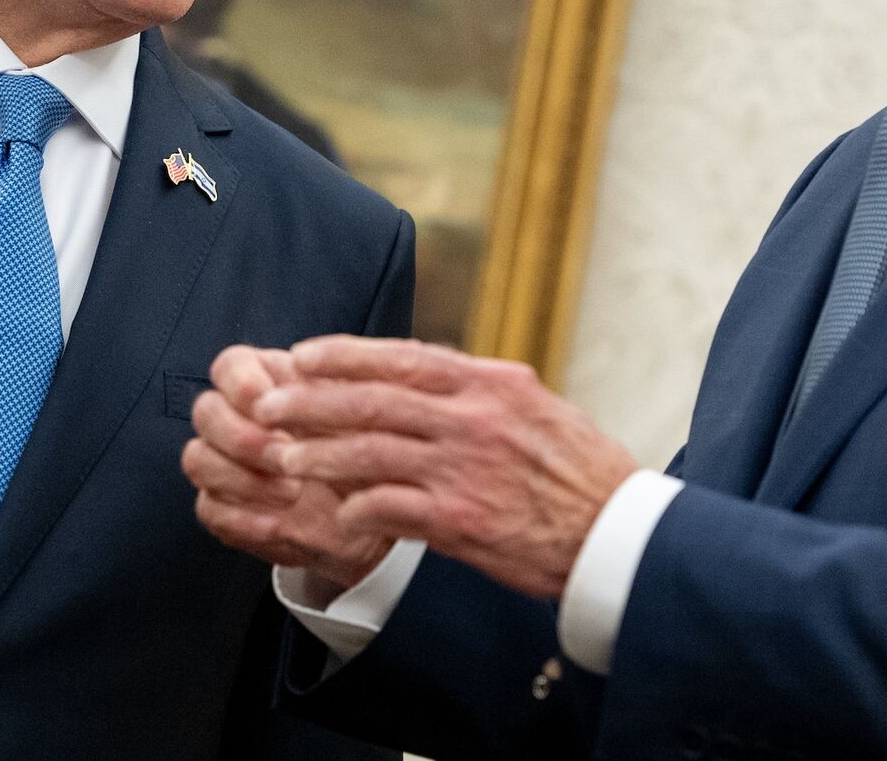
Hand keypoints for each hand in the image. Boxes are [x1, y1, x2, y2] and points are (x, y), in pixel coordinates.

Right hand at [183, 345, 392, 604]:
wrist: (374, 505)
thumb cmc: (368, 445)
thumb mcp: (362, 407)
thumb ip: (330, 384)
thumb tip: (299, 365)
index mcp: (268, 381)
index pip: (229, 366)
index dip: (239, 383)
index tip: (267, 405)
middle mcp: (237, 418)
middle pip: (206, 411)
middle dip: (242, 436)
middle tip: (284, 455)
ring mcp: (225, 464)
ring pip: (198, 459)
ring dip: (243, 478)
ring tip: (293, 492)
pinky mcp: (224, 509)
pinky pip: (209, 510)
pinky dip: (243, 518)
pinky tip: (278, 522)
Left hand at [252, 336, 639, 599]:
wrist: (617, 531)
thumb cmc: (577, 467)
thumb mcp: (532, 404)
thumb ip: (477, 387)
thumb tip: (429, 368)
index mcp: (490, 383)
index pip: (403, 356)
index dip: (346, 355)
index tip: (303, 354)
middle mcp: (474, 418)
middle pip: (375, 400)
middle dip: (313, 401)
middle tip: (269, 403)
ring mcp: (466, 469)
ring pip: (372, 452)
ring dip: (320, 455)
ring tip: (282, 458)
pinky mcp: (462, 521)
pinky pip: (392, 508)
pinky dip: (357, 507)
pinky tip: (336, 512)